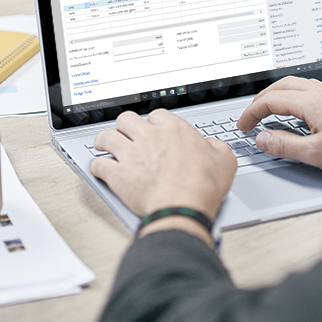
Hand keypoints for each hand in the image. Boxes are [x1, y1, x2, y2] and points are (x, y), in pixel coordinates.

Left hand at [90, 109, 236, 220]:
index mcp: (174, 130)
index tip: (153, 129)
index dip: (154, 123)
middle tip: (125, 132)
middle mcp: (149, 137)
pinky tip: (99, 168)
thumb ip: (215, 147)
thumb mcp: (224, 159)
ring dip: (104, 140)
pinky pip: (99, 164)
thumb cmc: (203, 185)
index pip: (156, 115)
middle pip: (127, 119)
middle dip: (124, 125)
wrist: (183, 207)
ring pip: (107, 137)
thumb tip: (212, 146)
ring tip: (102, 143)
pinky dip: (97, 166)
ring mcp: (131, 155)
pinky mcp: (118, 175)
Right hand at [238, 76, 321, 188]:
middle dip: (261, 100)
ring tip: (269, 114)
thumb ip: (285, 145)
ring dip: (277, 97)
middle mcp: (319, 91)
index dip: (252, 113)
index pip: (270, 100)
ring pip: (295, 85)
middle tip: (251, 117)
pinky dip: (293, 98)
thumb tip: (263, 139)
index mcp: (309, 101)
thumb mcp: (316, 153)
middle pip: (280, 86)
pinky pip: (308, 90)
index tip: (243, 126)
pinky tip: (297, 113)